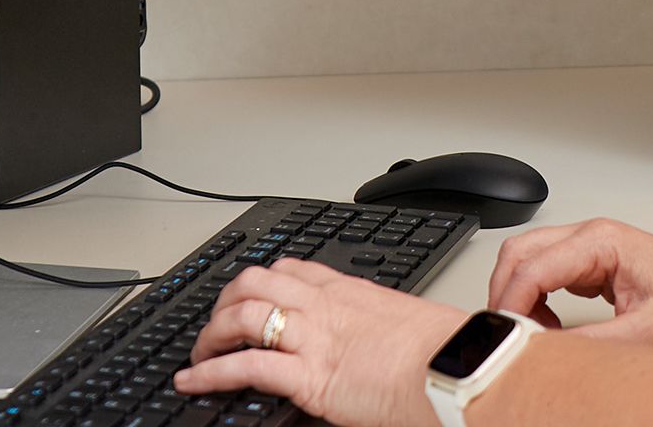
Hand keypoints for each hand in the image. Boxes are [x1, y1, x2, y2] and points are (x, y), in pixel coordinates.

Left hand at [176, 260, 463, 426]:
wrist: (459, 368)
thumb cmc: (448, 352)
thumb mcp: (410, 325)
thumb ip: (386, 326)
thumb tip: (388, 344)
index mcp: (352, 292)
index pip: (293, 270)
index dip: (260, 281)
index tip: (245, 295)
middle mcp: (327, 306)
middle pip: (256, 282)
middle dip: (225, 300)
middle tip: (213, 325)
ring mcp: (315, 338)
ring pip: (243, 314)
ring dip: (210, 335)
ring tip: (198, 356)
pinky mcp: (310, 375)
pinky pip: (245, 366)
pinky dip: (210, 374)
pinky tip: (193, 382)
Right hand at [487, 219, 652, 350]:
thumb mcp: (645, 334)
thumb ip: (591, 342)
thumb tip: (547, 351)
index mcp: (602, 242)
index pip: (533, 266)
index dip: (512, 303)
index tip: (508, 336)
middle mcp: (591, 236)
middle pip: (519, 252)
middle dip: (504, 294)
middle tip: (509, 335)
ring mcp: (588, 247)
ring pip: (526, 259)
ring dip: (518, 296)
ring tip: (535, 334)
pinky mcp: (590, 262)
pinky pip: (544, 273)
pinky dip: (534, 298)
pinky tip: (550, 326)